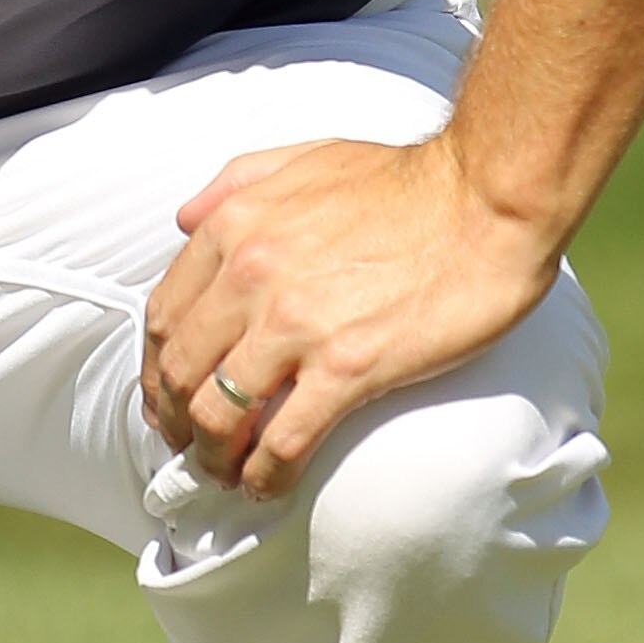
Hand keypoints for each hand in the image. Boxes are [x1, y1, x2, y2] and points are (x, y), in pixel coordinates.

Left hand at [141, 130, 559, 498]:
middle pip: (180, 372)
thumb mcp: (304, 157)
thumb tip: (184, 220)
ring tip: (225, 474)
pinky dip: (266, 473)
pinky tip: (270, 485)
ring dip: (213, 456)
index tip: (166, 397)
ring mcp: (295, 326)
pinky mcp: (347, 368)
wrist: (487, 198)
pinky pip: (284, 440)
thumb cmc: (408, 180)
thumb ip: (235, 182)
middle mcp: (250, 277)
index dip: (156, 370)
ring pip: (219, 415)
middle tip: (186, 447)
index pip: (164, 317)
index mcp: (234, 229)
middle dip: (174, 421)